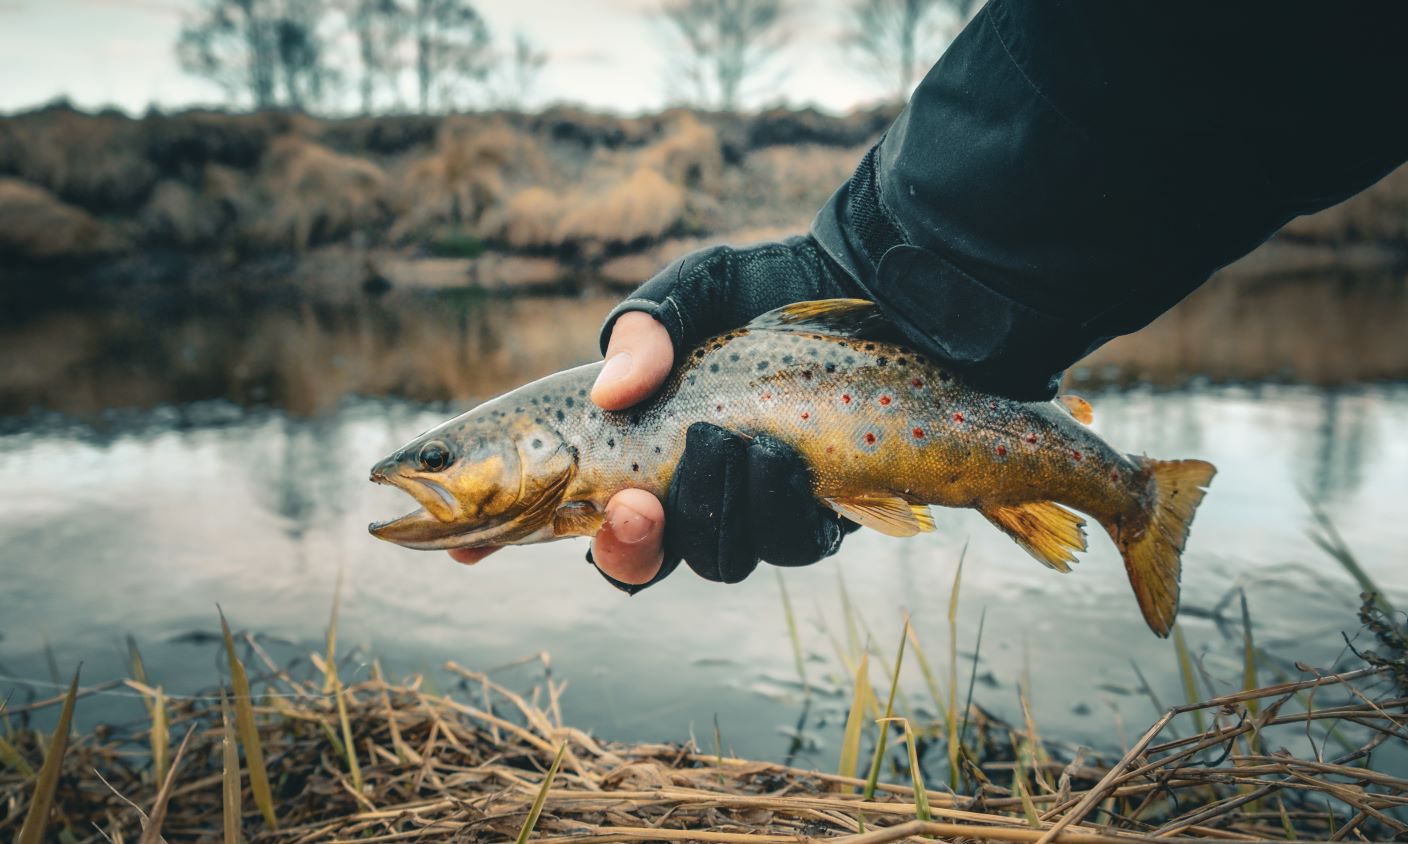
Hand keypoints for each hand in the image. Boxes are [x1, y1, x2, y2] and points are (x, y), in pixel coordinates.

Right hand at [452, 235, 856, 585]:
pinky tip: (783, 454)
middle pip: (636, 559)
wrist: (880, 290)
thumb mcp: (695, 289)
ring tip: (728, 435)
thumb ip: (647, 328)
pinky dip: (779, 500)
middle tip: (631, 503)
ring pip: (716, 555)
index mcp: (632, 446)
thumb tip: (612, 394)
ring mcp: (751, 510)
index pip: (557, 508)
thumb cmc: (768, 291)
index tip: (465, 553)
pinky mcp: (818, 515)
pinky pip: (790, 542)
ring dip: (714, 503)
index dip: (506, 539)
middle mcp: (686, 492)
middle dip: (628, 544)